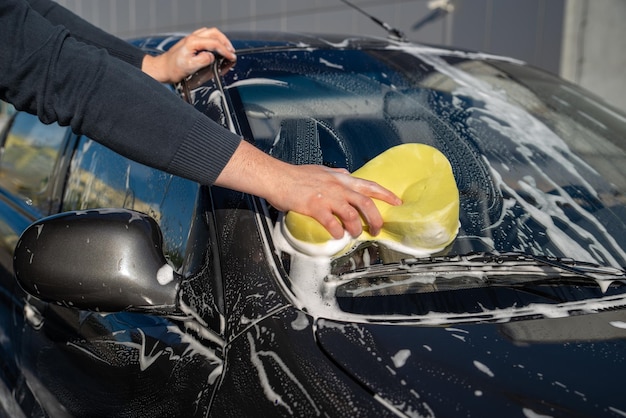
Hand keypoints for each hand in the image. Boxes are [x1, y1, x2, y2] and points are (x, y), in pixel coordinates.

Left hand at [142, 27, 235, 83]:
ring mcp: (191, 39)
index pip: (214, 43)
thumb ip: (203, 60)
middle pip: (214, 33)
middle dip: (225, 41)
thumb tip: (212, 56)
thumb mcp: (189, 66)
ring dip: (221, 39)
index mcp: (193, 42)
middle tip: (232, 51)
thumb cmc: (173, 69)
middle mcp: (192, 38)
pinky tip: (216, 46)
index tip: (231, 57)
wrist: (162, 69)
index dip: (225, 50)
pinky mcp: (190, 42)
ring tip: (227, 48)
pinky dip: (214, 39)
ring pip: (210, 32)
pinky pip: (205, 36)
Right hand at [216, 141, 401, 238]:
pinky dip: (336, 232)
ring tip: (353, 235)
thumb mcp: (322, 170)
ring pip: (351, 214)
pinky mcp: (314, 207)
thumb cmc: (297, 175)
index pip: (370, 185)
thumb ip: (336, 174)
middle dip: (375, 218)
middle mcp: (338, 187)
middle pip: (366, 202)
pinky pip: (331, 223)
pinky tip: (336, 236)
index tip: (397, 203)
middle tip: (376, 230)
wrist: (277, 177)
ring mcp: (327, 197)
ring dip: (355, 228)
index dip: (386, 195)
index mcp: (341, 179)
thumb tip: (347, 173)